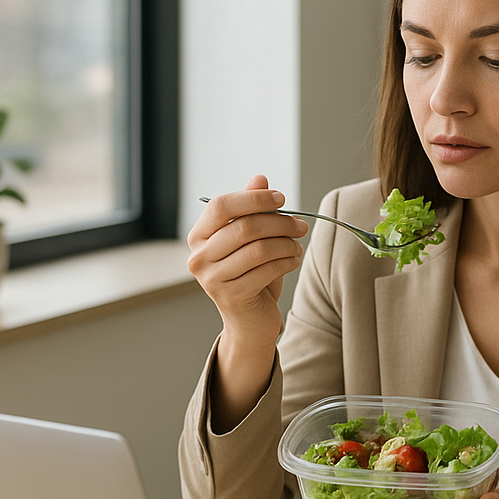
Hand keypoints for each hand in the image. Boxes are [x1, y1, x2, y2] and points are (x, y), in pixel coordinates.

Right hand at [187, 175, 306, 347]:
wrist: (249, 319)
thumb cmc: (250, 274)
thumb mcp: (251, 239)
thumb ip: (251, 209)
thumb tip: (260, 179)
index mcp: (198, 235)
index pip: (220, 205)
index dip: (254, 198)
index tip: (281, 198)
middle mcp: (198, 256)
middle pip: (244, 227)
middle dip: (279, 223)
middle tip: (300, 226)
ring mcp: (211, 278)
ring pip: (258, 249)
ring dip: (286, 244)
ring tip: (298, 245)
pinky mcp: (231, 296)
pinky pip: (267, 270)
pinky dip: (287, 262)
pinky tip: (294, 260)